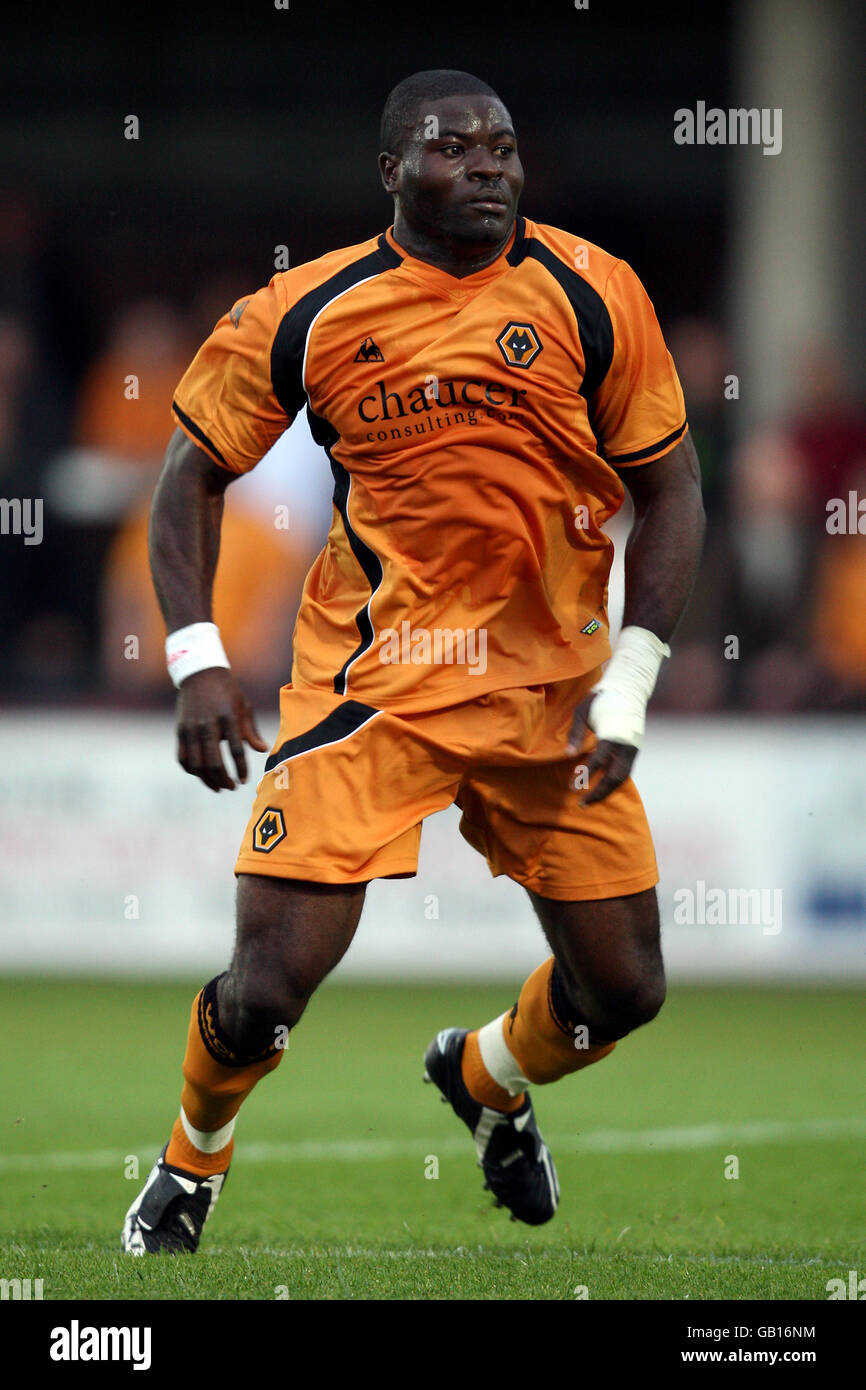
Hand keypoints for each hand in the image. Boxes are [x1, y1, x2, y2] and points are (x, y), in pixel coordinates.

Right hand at [176, 667, 268, 791]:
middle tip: (231, 787)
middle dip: (224, 780)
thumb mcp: (244, 707)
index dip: (240, 769)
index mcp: (228, 717)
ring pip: (196, 765)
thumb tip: (263, 750)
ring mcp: (191, 729)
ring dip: (207, 780)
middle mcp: (207, 724)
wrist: (201, 674)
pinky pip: (183, 758)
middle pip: (214, 762)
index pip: (236, 750)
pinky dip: (192, 770)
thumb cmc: (228, 693)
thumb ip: (251, 731)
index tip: (243, 780)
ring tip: (218, 786)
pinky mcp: (180, 731)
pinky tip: (202, 775)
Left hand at [566, 693, 638, 806]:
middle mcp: (626, 744)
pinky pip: (626, 772)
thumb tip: (568, 755)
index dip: (585, 775)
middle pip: (614, 777)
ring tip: (590, 799)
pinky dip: (614, 783)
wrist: (628, 689)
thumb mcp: (582, 711)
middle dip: (598, 792)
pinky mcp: (635, 750)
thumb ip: (576, 733)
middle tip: (581, 803)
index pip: (599, 761)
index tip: (572, 787)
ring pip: (622, 778)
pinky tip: (601, 788)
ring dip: (607, 791)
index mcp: (612, 734)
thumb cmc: (600, 698)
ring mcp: (633, 748)